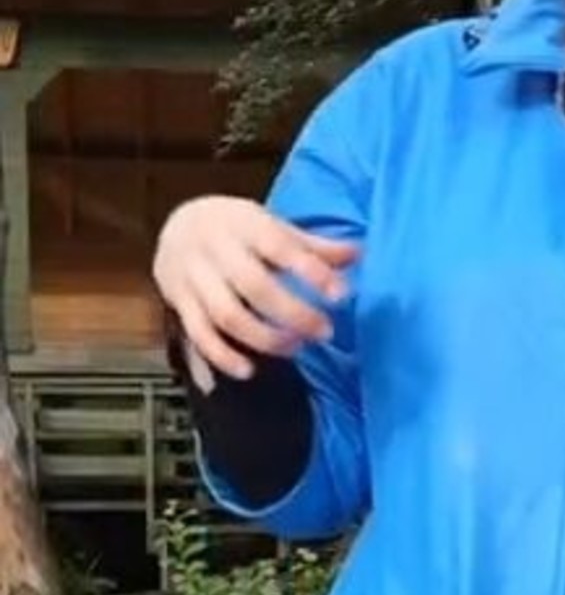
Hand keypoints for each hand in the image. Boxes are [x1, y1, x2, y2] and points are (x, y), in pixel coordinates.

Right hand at [153, 195, 359, 382]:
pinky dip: (222, 356)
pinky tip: (248, 371)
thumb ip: (312, 246)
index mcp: (242, 223)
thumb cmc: (237, 229)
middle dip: (293, 313)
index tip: (341, 294)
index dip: (312, 271)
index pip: (280, 246)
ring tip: (295, 348)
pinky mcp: (179, 302)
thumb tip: (357, 254)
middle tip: (325, 331)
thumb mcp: (272, 226)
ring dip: (263, 338)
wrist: (177, 224)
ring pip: (226, 314)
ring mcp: (193, 276)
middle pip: (253, 285)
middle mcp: (214, 248)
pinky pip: (199, 335)